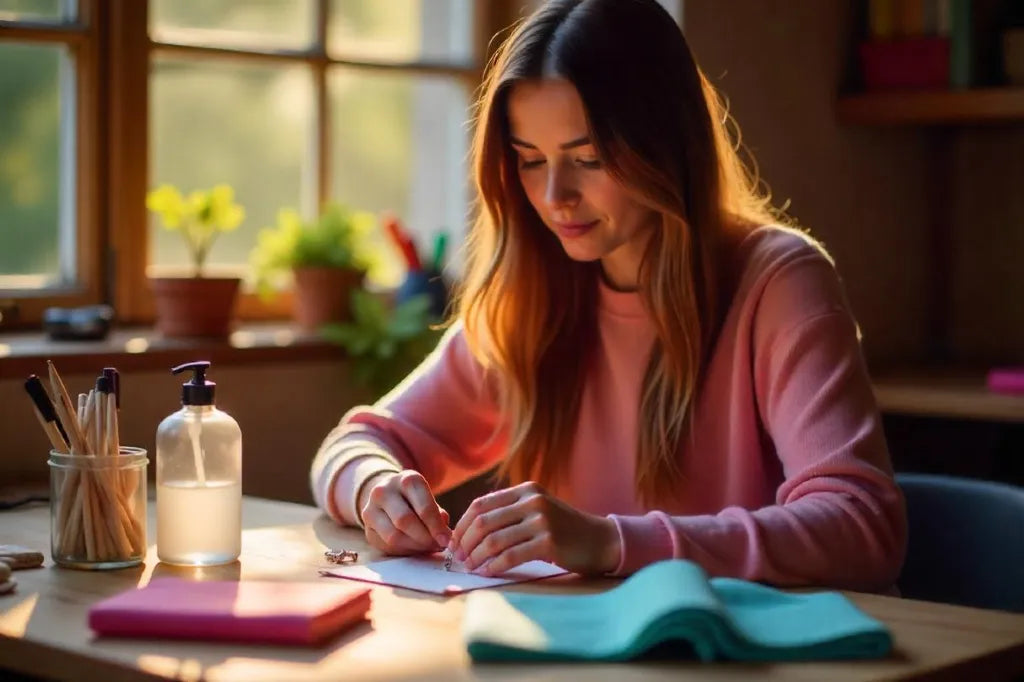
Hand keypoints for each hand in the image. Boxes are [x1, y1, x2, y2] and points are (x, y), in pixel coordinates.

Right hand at [358, 470, 450, 554]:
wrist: (387, 496)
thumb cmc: (415, 499)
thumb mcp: (428, 499)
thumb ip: (437, 516)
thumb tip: (444, 536)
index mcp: (407, 479)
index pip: (423, 507)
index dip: (436, 527)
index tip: (446, 540)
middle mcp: (384, 491)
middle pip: (405, 521)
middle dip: (425, 538)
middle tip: (437, 546)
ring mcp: (371, 509)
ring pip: (393, 536)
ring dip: (414, 547)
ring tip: (427, 547)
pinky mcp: (367, 528)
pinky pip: (386, 545)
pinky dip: (404, 550)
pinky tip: (414, 548)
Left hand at [448, 481, 620, 575]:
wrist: (599, 540)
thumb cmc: (563, 529)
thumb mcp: (537, 510)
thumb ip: (509, 513)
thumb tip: (468, 531)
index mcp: (525, 490)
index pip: (481, 504)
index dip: (462, 525)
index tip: (454, 542)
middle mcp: (532, 501)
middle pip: (483, 522)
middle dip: (465, 543)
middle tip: (458, 558)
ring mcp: (541, 521)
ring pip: (494, 540)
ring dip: (476, 557)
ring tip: (470, 567)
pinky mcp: (549, 542)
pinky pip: (510, 556)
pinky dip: (494, 566)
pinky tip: (487, 573)